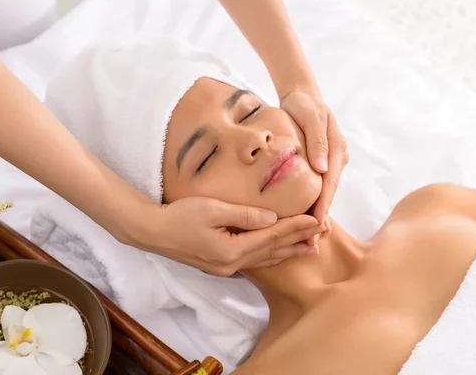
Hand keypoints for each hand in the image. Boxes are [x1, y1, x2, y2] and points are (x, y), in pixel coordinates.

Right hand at [150, 197, 325, 275]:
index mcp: (231, 251)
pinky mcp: (219, 264)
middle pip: (272, 251)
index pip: (272, 237)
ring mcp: (225, 267)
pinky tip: (277, 254)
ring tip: (309, 248)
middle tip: (322, 234)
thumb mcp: (212, 209)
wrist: (152, 232)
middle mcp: (232, 264)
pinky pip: (254, 261)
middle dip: (298, 241)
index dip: (296, 227)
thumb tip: (272, 217)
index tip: (317, 220)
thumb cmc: (179, 216)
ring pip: (265, 259)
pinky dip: (270, 256)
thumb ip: (244, 214)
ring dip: (287, 252)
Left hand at [280, 90, 348, 237]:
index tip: (316, 222)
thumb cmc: (304, 105)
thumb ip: (317, 142)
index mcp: (337, 149)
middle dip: (321, 214)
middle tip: (312, 239)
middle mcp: (337, 157)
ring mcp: (331, 160)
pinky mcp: (321, 161)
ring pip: (325, 189)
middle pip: (329, 190)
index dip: (323, 204)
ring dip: (318, 210)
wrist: (302, 94)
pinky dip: (313, 199)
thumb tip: (323, 169)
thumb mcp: (311, 117)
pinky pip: (318, 184)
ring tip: (309, 234)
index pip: (330, 182)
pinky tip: (305, 215)